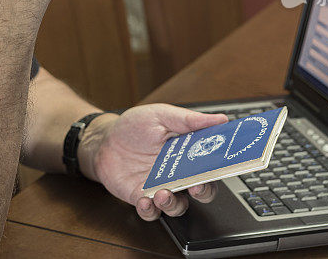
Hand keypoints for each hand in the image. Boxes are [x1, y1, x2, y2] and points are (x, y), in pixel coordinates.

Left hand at [80, 104, 228, 220]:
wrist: (104, 140)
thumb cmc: (134, 127)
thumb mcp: (161, 115)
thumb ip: (190, 120)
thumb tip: (220, 119)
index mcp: (187, 154)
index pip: (211, 165)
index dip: (220, 168)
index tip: (222, 166)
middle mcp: (177, 174)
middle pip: (201, 190)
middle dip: (203, 192)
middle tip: (196, 186)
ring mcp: (160, 187)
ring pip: (178, 206)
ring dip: (174, 204)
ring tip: (163, 194)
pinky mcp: (141, 198)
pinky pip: (151, 212)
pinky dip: (150, 211)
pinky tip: (145, 201)